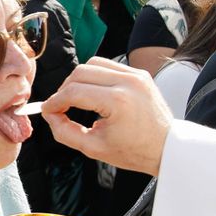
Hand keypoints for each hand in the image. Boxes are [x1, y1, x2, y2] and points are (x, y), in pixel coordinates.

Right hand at [40, 58, 169, 174]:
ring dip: (79, 79)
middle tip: (60, 106)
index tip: (48, 111)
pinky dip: (96, 76)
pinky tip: (94, 93)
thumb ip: (65, 132)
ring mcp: (136, 75)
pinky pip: (109, 66)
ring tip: (76, 98)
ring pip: (93, 64)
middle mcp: (128, 82)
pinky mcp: (140, 73)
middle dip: (64, 89)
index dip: (55, 101)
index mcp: (118, 101)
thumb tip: (50, 115)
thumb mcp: (94, 148)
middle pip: (80, 72)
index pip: (74, 92)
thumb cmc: (135, 151)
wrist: (167, 147)